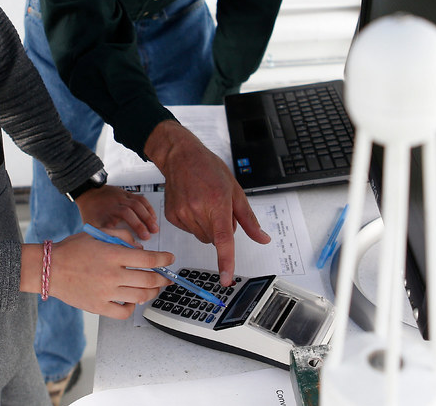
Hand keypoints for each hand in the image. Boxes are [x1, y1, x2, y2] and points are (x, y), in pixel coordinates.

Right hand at [23, 230, 174, 319]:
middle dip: (163, 278)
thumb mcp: (97, 234)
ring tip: (153, 288)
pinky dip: (132, 307)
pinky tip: (131, 300)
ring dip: (151, 292)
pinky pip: (124, 312)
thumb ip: (122, 237)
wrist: (48, 268)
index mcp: (113, 255)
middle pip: (149, 280)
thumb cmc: (72, 249)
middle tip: (166, 277)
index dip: (164, 259)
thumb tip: (140, 248)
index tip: (170, 259)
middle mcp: (112, 275)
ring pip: (140, 296)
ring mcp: (106, 293)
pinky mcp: (98, 307)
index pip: (149, 258)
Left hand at [75, 185, 158, 240]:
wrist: (90, 193)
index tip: (131, 244)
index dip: (122, 234)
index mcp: (104, 213)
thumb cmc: (92, 211)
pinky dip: (149, 208)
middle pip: (127, 212)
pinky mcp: (127, 194)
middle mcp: (113, 204)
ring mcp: (121, 198)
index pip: (113, 224)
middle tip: (147, 236)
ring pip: (137, 204)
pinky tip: (153, 217)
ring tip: (154, 228)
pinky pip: (140, 199)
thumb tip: (111, 248)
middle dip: (139, 225)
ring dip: (147, 217)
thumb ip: (101, 236)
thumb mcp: (91, 226)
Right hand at [144, 120, 270, 285]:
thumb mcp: (235, 191)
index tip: (226, 278)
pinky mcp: (172, 216)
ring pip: (202, 237)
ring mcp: (182, 214)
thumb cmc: (209, 169)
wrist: (181, 156)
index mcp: (217, 204)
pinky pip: (189, 231)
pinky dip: (194, 223)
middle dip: (220, 230)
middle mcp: (198, 210)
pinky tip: (193, 204)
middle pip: (215, 240)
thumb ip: (249, 220)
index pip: (223, 239)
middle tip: (218, 208)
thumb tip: (263, 239)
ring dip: (207, 227)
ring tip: (204, 203)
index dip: (226, 261)